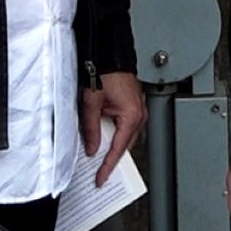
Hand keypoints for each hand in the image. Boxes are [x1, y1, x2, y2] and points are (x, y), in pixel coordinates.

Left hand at [80, 71, 146, 186]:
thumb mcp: (91, 102)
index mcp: (132, 115)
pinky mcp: (133, 105)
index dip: (108, 166)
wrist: (109, 52)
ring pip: (125, 136)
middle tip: (99, 172)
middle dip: (111, 158)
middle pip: (125, 145)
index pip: (118, 149)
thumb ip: (91, 128)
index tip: (101, 178)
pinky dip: (116, 134)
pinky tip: (104, 137)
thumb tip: (91, 147)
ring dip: (113, 145)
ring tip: (99, 156)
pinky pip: (125, 126)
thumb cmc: (104, 71)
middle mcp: (139, 114)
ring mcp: (138, 109)